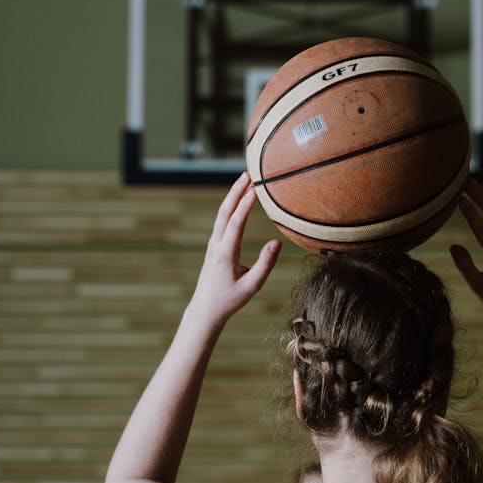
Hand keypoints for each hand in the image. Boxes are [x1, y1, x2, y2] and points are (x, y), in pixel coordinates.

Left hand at [190, 174, 280, 328]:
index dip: (246, 204)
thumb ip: (265, 264)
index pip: (236, 222)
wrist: (205, 309)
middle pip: (225, 211)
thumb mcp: (252, 286)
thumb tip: (276, 242)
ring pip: (222, 214)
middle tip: (248, 173)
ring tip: (245, 180)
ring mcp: (213, 244)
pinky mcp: (214, 246)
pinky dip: (231, 206)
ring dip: (233, 196)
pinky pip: (222, 221)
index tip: (256, 188)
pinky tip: (239, 200)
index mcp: (225, 253)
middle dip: (236, 191)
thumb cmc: (230, 299)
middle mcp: (216, 245)